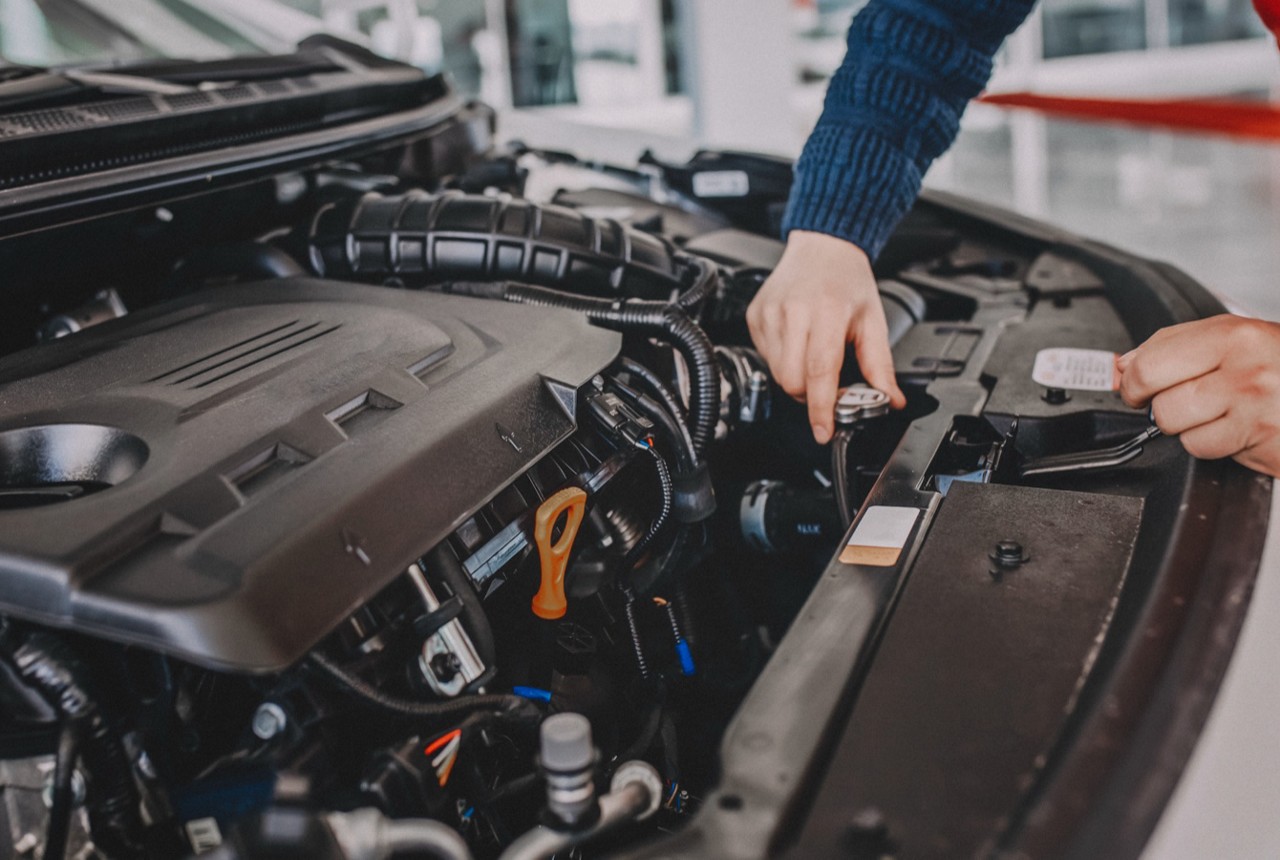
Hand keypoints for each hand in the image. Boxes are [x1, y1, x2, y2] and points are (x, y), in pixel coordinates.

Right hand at [746, 230, 905, 443]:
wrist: (822, 247)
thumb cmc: (847, 281)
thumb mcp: (873, 322)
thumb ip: (880, 366)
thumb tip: (889, 400)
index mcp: (826, 312)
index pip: (818, 372)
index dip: (820, 408)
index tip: (824, 430)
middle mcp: (793, 312)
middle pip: (793, 381)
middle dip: (811, 394)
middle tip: (828, 383)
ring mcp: (769, 314)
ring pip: (777, 374)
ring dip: (797, 378)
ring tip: (813, 356)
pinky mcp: (755, 317)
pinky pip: (766, 358)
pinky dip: (784, 361)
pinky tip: (798, 342)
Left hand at [1117, 314, 1279, 475]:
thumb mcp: (1235, 345)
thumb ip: (1175, 349)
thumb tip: (1121, 366)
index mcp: (1233, 333)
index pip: (1149, 356)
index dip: (1134, 379)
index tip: (1138, 386)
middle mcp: (1244, 362)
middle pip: (1153, 389)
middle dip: (1156, 403)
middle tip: (1178, 402)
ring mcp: (1252, 399)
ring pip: (1172, 420)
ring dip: (1188, 426)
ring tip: (1220, 416)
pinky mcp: (1258, 433)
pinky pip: (1200, 446)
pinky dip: (1212, 446)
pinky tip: (1236, 432)